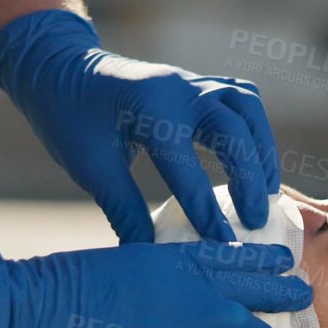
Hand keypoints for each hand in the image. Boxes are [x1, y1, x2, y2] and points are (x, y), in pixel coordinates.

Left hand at [0, 9, 278, 242]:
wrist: (60, 69)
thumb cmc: (69, 118)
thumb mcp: (91, 168)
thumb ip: (125, 210)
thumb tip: (151, 257)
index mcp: (148, 106)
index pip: (186, 164)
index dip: (204, 207)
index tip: (221, 243)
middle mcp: (178, 87)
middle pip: (232, 130)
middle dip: (248, 178)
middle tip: (252, 222)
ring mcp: (192, 81)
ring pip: (246, 109)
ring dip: (262, 150)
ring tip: (267, 192)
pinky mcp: (198, 83)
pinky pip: (241, 99)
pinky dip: (255, 129)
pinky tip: (257, 160)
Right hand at [0, 241, 311, 327]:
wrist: (28, 315)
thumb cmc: (51, 292)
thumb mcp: (109, 267)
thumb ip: (141, 277)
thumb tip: (145, 294)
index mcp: (172, 254)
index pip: (234, 252)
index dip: (262, 257)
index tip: (281, 257)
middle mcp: (195, 284)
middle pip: (259, 283)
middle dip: (285, 289)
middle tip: (304, 292)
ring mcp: (197, 325)